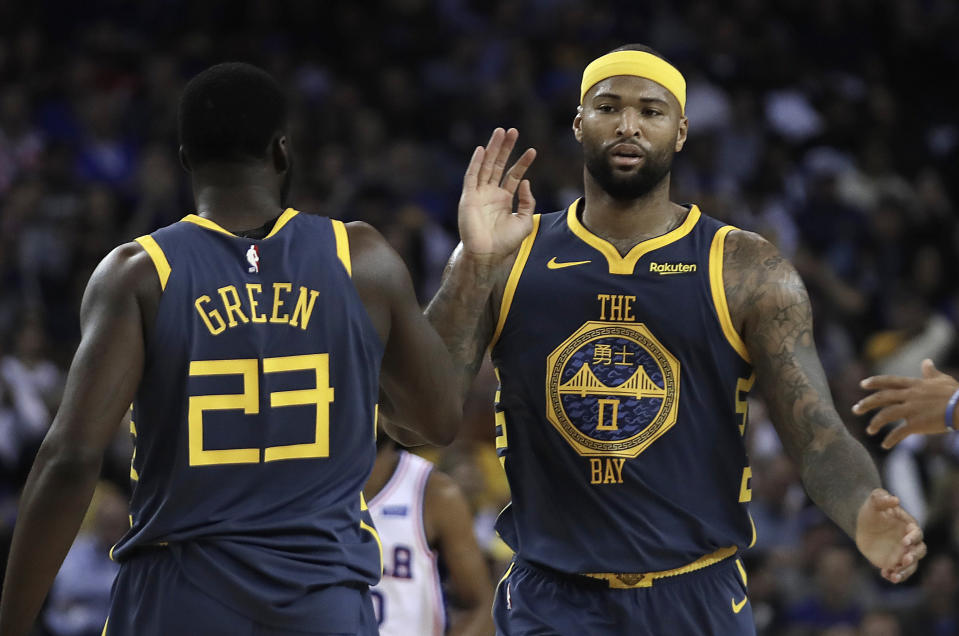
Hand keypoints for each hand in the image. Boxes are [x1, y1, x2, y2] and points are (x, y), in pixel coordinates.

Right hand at [458, 127, 536, 263]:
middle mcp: (490, 194)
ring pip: (485, 166)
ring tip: (500, 132)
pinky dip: (476, 163)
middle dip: (506, 148)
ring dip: (492, 149)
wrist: (488, 255)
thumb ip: (528, 202)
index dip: (522, 163)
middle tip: (513, 131)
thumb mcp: (525, 221)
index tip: (533, 151)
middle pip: (498, 165)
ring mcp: (478, 194)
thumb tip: (526, 182)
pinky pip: (471, 177)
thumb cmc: (506, 242)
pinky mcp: (468, 198)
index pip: (513, 175)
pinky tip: (482, 150)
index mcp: (503, 199)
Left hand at [853, 358, 958, 448]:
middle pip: (881, 398)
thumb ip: (931, 372)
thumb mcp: (942, 380)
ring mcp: (911, 410)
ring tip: (869, 430)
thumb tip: (927, 362)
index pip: (889, 382)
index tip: (862, 384)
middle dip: (866, 403)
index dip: (875, 382)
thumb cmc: (956, 394)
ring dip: (875, 423)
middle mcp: (909, 396)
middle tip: (855, 409)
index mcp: (914, 385)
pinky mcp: (917, 424)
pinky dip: (891, 439)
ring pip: (885, 415)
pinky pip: (899, 433)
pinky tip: (885, 445)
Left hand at [854, 489, 925, 583]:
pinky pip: (898, 572)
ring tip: (894, 576)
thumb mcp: (875, 501)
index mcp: (909, 526)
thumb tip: (895, 499)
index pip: (917, 534)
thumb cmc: (872, 509)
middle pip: (919, 552)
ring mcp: (902, 553)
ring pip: (911, 566)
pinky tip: (885, 575)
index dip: (913, 539)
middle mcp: (909, 542)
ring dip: (905, 571)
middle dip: (913, 556)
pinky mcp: (893, 562)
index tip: (904, 542)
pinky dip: (894, 575)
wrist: (862, 522)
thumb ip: (883, 499)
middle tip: (904, 559)